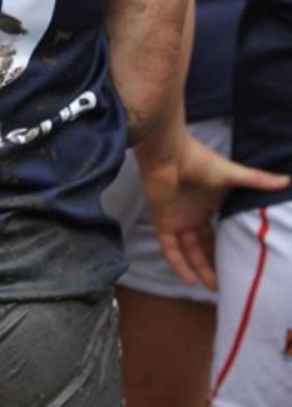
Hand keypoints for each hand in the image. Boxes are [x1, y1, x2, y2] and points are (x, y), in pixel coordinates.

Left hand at [140, 132, 289, 289]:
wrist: (169, 154)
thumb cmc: (200, 161)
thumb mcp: (233, 174)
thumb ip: (258, 180)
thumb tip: (288, 180)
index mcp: (209, 204)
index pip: (219, 231)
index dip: (228, 246)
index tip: (242, 262)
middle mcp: (193, 214)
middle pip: (204, 245)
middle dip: (215, 263)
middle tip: (229, 283)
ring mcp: (177, 219)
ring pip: (189, 251)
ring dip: (200, 269)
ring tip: (215, 288)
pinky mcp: (163, 222)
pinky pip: (170, 249)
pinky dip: (179, 265)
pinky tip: (190, 282)